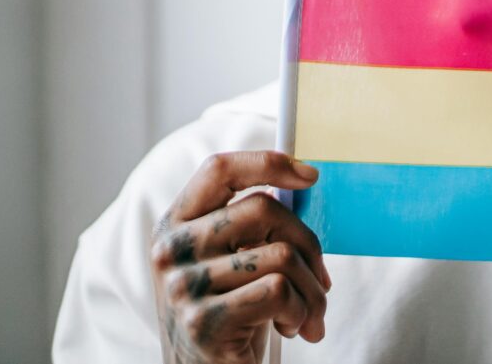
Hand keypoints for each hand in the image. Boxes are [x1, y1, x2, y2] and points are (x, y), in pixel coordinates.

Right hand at [150, 151, 329, 363]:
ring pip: (281, 256)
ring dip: (312, 290)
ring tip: (308, 313)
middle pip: (263, 210)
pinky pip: (279, 293)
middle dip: (308, 244)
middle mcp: (170, 250)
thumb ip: (252, 224)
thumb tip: (303, 181)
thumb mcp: (233, 261)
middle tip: (321, 278)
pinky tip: (292, 328)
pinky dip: (301, 312)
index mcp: (176, 224)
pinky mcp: (204, 323)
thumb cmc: (233, 314)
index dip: (268, 164)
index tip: (309, 176)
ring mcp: (184, 287)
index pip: (219, 169)